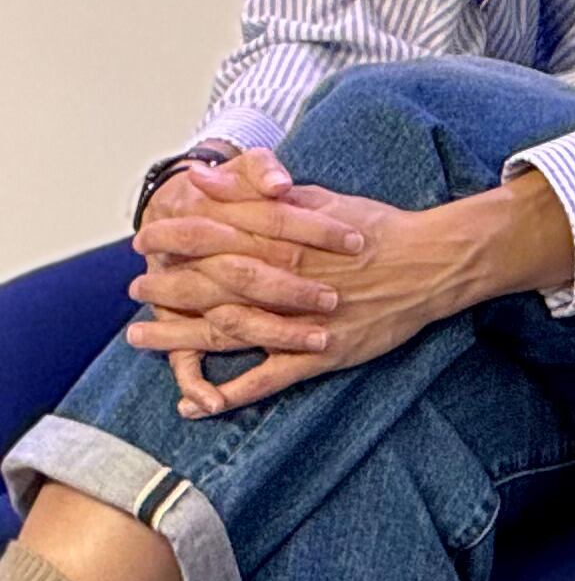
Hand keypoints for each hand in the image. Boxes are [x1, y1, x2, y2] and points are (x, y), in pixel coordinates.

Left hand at [128, 169, 568, 417]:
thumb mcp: (320, 199)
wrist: (433, 262)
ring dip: (179, 337)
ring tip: (141, 336)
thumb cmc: (378, 228)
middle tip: (134, 290)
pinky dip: (230, 394)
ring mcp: (300, 322)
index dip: (173, 240)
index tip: (144, 242)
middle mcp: (284, 282)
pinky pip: (267, 379)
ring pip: (227, 332)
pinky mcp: (320, 354)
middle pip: (209, 286)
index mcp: (283, 241)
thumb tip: (207, 176)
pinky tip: (196, 404)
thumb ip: (261, 191)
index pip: (212, 238)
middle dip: (165, 287)